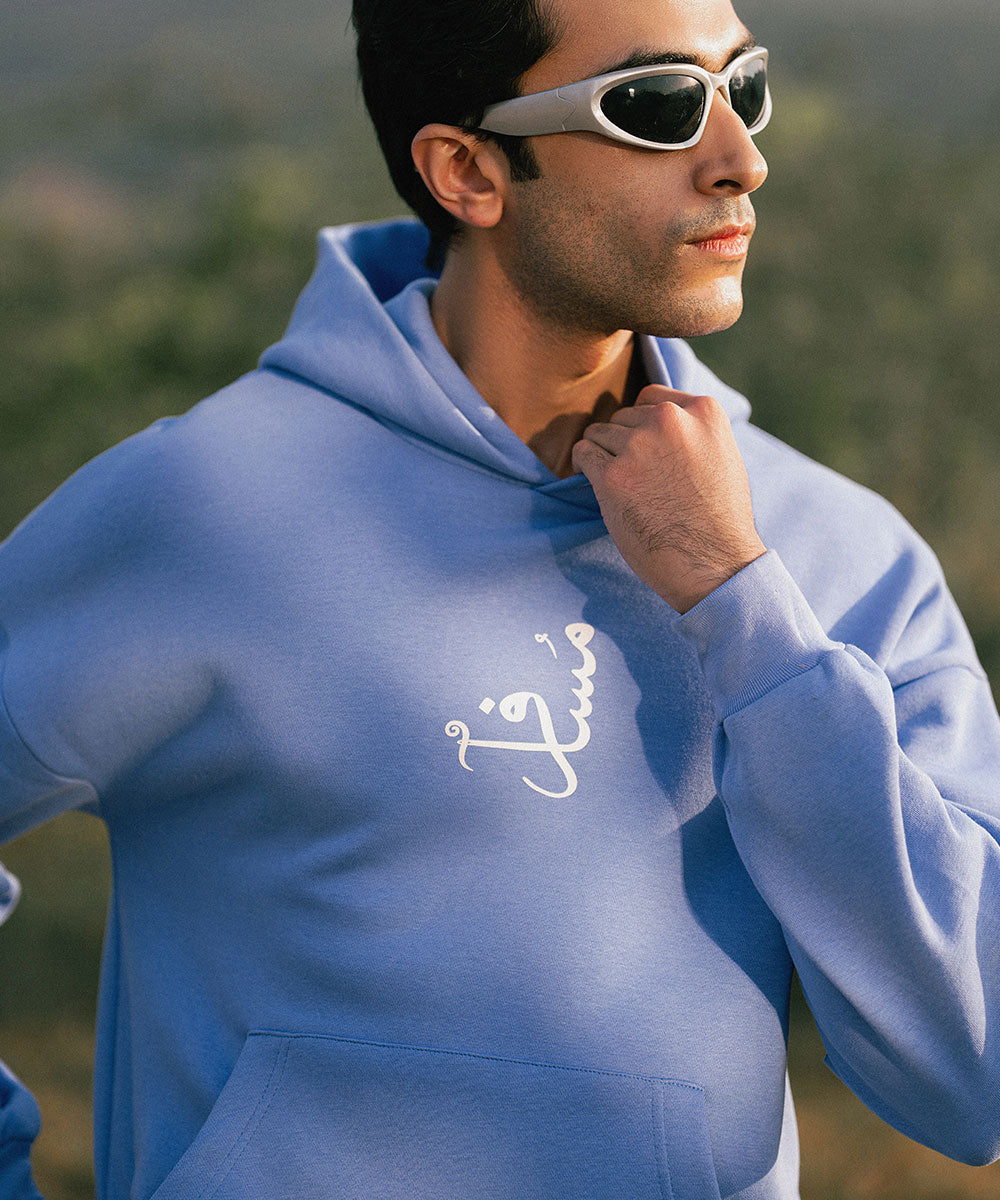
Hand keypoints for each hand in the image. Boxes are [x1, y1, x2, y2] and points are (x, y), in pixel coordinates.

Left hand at [571, 384, 765, 612]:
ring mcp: (638, 447)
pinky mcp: (612, 476)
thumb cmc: (721, 519)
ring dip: (603, 455)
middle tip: (635, 475)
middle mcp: (668, 421)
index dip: (642, 422)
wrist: (715, 564)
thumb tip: (663, 418)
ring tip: (619, 483)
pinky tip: (595, 481)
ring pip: (599, 433)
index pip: (651, 398)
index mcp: (703, 411)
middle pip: (623, 417)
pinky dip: (584, 465)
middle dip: (624, 442)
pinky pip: (583, 454)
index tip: (643, 444)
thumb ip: (696, 431)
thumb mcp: (724, 456)